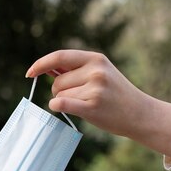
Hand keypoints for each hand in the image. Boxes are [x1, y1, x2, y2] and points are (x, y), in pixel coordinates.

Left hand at [26, 49, 170, 159]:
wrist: (140, 114)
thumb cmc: (116, 95)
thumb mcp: (100, 73)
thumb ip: (75, 70)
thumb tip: (45, 68)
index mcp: (95, 58)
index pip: (59, 57)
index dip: (41, 64)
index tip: (30, 73)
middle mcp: (95, 71)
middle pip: (57, 82)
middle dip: (59, 91)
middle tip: (77, 98)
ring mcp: (95, 88)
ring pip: (59, 95)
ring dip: (65, 102)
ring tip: (86, 105)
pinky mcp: (93, 106)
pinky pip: (62, 103)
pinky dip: (56, 106)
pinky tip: (59, 108)